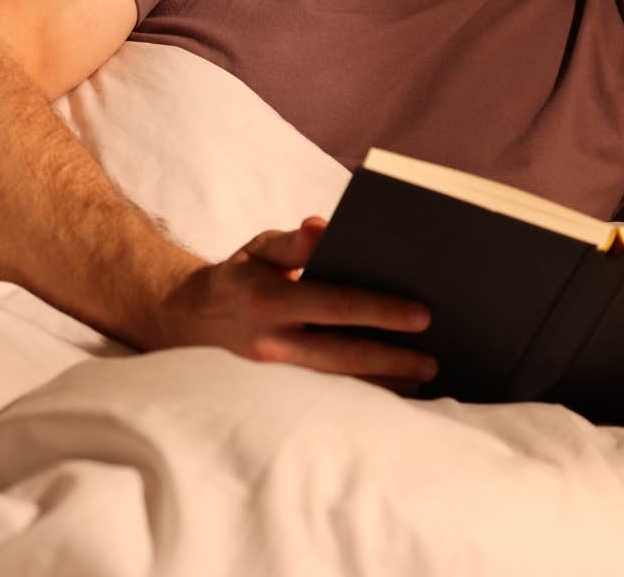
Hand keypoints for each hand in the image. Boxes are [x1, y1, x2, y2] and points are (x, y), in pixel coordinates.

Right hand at [152, 217, 437, 383]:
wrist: (190, 320)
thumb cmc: (240, 275)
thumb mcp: (260, 248)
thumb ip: (294, 242)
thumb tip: (323, 226)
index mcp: (269, 301)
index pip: (337, 306)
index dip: (381, 311)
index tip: (422, 316)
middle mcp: (271, 344)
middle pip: (343, 356)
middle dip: (392, 360)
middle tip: (433, 360)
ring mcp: (273, 375)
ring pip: (337, 385)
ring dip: (382, 385)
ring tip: (423, 380)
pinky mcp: (277, 392)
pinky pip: (327, 396)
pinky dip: (362, 396)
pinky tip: (394, 391)